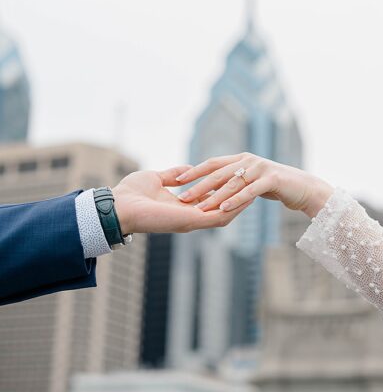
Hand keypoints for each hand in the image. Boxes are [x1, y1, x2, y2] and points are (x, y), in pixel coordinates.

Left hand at [112, 166, 252, 233]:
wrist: (117, 207)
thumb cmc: (130, 193)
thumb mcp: (156, 178)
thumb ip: (174, 174)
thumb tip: (186, 170)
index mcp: (182, 207)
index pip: (210, 201)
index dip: (225, 191)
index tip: (238, 180)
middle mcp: (189, 216)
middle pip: (221, 210)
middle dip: (238, 200)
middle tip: (255, 189)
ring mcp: (191, 220)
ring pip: (224, 215)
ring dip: (240, 205)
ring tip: (257, 194)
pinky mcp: (191, 220)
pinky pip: (219, 216)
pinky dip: (233, 208)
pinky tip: (246, 199)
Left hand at [168, 153, 333, 218]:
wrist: (303, 188)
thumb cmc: (276, 186)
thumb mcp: (253, 181)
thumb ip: (236, 181)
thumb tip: (213, 188)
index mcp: (242, 159)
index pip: (212, 164)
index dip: (194, 171)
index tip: (176, 181)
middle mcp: (249, 160)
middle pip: (218, 173)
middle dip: (198, 186)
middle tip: (182, 197)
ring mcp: (261, 168)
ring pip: (232, 183)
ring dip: (213, 196)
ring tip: (198, 207)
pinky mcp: (272, 179)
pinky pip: (249, 191)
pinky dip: (235, 200)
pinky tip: (223, 208)